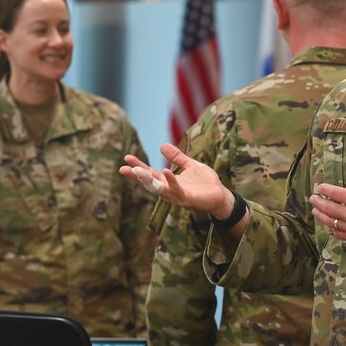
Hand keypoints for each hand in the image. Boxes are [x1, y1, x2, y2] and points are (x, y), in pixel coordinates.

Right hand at [118, 143, 234, 217]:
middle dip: (137, 176)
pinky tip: (165, 171)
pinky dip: (171, 181)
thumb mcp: (190, 165)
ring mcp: (178, 196)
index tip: (126, 158)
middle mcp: (170, 191)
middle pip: (149, 184)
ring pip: (159, 190)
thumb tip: (161, 145)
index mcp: (169, 182)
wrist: (222, 196)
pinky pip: (177, 191)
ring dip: (148, 181)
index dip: (138, 167)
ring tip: (138, 170)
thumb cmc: (206, 183)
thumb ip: (177, 157)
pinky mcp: (188, 199)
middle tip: (123, 168)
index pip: (150, 174)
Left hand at [310, 155, 345, 248]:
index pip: (334, 193)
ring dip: (321, 215)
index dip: (324, 189)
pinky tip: (329, 226)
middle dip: (318, 202)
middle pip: (328, 208)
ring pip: (330, 222)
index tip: (319, 187)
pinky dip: (332, 229)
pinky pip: (338, 234)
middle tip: (312, 198)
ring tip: (315, 211)